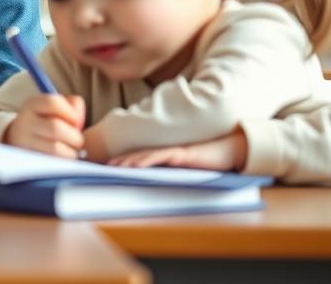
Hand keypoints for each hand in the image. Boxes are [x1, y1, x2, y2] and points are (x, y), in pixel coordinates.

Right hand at [3, 94, 85, 158]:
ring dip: (71, 151)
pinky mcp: (28, 159)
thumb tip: (78, 122)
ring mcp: (23, 142)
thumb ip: (73, 107)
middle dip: (75, 136)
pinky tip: (63, 158)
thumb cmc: (47, 121)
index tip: (77, 121)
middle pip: (56, 128)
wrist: (21, 138)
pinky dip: (63, 161)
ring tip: (71, 150)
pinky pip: (53, 162)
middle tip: (77, 141)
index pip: (53, 103)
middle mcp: (24, 122)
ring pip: (55, 148)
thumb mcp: (56, 108)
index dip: (71, 112)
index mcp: (32, 105)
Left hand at [108, 128, 248, 171]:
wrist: (229, 151)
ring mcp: (172, 152)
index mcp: (163, 155)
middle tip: (101, 166)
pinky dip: (147, 161)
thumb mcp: (185, 168)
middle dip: (118, 161)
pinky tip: (136, 165)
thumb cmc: (208, 161)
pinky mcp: (182, 154)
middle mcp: (165, 151)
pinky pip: (161, 157)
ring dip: (128, 161)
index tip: (105, 166)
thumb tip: (152, 180)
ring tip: (113, 166)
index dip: (121, 161)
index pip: (138, 158)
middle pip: (137, 156)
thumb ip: (170, 170)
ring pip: (145, 156)